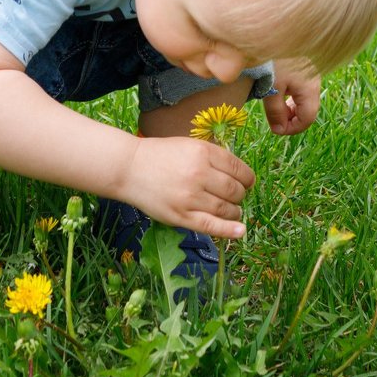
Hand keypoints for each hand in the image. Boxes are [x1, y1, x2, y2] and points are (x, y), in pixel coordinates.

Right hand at [119, 136, 255, 238]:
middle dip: (240, 195)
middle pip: (235, 190)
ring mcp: (190, 196)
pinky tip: (241, 231)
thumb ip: (212, 157)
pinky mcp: (181, 215)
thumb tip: (240, 175)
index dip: (248, 178)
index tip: (248, 183)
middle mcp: (199, 173)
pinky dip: (229, 230)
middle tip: (235, 196)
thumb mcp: (188, 145)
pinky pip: (211, 225)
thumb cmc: (159, 155)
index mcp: (203, 152)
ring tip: (232, 211)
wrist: (128, 168)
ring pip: (226, 209)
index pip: (238, 168)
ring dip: (235, 211)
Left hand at [264, 59, 321, 135]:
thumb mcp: (272, 88)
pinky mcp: (301, 67)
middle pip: (308, 110)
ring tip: (274, 104)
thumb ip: (275, 111)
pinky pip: (299, 88)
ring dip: (289, 107)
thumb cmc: (273, 59)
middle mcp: (313, 82)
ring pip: (303, 99)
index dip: (292, 129)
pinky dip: (289, 95)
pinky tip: (276, 90)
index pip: (307, 119)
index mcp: (309, 89)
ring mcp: (308, 74)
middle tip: (274, 118)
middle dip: (291, 118)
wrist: (273, 31)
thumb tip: (278, 129)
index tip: (276, 129)